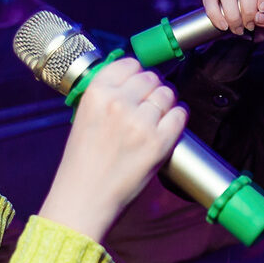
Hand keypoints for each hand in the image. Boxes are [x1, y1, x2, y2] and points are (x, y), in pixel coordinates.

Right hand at [39, 57, 186, 242]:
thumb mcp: (84, 117)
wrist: (84, 198)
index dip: (137, 73)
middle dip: (153, 88)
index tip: (139, 82)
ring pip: (167, 94)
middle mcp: (119, 103)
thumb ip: (106, 96)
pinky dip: (179, 116)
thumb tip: (133, 81)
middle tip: (150, 103)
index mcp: (96, 93)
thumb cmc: (83, 163)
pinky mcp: (159, 142)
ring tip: (159, 115)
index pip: (129, 64)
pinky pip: (180, 114)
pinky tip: (172, 123)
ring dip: (167, 102)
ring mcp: (141, 122)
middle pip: (151, 78)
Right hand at [202, 0, 263, 39]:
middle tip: (250, 26)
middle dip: (248, 9)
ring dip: (233, 14)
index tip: (263, 9)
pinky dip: (216, 15)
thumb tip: (259, 18)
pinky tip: (224, 26)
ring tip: (238, 29)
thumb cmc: (263, 18)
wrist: (243, 27)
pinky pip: (209, 0)